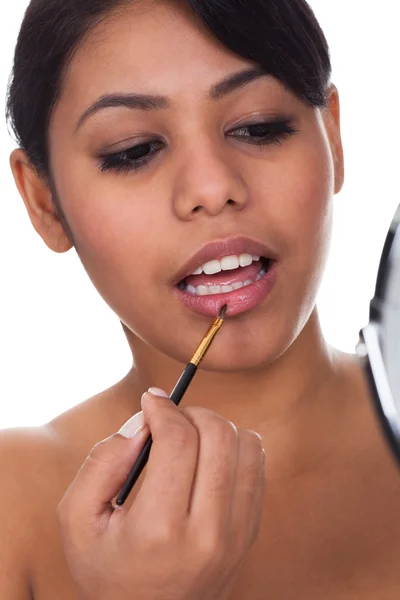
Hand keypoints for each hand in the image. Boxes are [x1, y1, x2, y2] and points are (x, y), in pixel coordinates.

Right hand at [57, 388, 265, 599]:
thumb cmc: (109, 570)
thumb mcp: (78, 521)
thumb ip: (101, 463)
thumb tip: (142, 422)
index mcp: (158, 529)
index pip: (178, 440)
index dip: (163, 408)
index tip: (150, 400)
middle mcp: (207, 533)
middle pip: (218, 435)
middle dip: (190, 412)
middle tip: (168, 420)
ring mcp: (236, 534)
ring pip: (245, 444)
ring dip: (215, 427)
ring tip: (189, 439)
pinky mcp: (250, 532)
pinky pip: (257, 464)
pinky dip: (234, 447)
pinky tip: (208, 458)